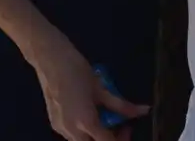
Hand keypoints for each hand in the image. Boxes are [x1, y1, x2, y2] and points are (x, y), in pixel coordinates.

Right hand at [27, 31, 147, 140]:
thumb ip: (121, 105)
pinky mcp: (54, 123)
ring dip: (96, 137)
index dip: (121, 139)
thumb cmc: (78, 72)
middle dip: (109, 139)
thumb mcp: (102, 89)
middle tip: (121, 127)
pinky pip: (73, 135)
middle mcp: (70, 131)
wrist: (50, 61)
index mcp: (84, 122)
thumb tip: (144, 111)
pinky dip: (86, 132)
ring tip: (108, 120)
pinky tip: (94, 116)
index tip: (129, 128)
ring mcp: (60, 128)